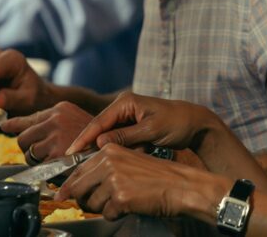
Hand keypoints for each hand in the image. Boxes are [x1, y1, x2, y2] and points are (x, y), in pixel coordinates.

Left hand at [0, 102, 93, 162]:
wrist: (111, 147)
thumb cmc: (92, 137)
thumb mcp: (70, 120)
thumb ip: (43, 121)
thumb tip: (7, 125)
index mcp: (60, 109)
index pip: (29, 118)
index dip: (15, 124)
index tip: (3, 126)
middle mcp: (56, 119)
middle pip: (23, 138)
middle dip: (29, 149)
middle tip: (44, 153)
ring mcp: (56, 136)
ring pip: (29, 153)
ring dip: (38, 160)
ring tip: (56, 159)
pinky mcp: (57, 154)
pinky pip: (38, 165)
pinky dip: (46, 169)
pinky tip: (60, 165)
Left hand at [56, 143, 225, 220]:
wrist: (182, 185)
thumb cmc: (158, 176)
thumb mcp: (130, 162)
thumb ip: (105, 168)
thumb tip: (77, 186)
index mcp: (110, 150)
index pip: (78, 169)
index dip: (68, 185)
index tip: (61, 195)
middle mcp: (109, 161)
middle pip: (78, 188)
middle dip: (83, 200)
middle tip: (91, 205)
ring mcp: (114, 178)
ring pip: (90, 203)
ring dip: (103, 208)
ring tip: (122, 202)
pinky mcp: (120, 197)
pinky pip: (106, 214)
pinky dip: (115, 215)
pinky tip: (131, 206)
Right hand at [66, 92, 214, 154]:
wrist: (195, 124)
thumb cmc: (177, 122)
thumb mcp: (151, 130)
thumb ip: (126, 136)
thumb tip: (100, 143)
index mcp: (126, 102)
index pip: (99, 121)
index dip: (83, 138)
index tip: (70, 153)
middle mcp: (123, 107)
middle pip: (100, 129)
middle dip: (91, 147)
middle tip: (75, 165)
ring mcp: (127, 118)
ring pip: (109, 138)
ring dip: (109, 151)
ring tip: (102, 162)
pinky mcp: (132, 128)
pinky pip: (119, 142)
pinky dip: (120, 151)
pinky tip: (119, 159)